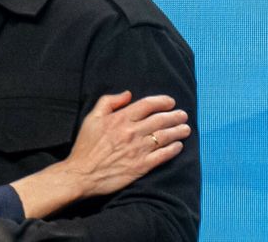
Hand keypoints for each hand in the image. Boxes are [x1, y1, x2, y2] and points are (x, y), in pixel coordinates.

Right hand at [62, 91, 189, 197]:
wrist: (82, 174)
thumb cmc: (85, 146)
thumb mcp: (91, 118)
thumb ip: (108, 102)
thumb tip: (127, 94)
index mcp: (120, 119)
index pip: (147, 105)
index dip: (162, 101)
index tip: (170, 102)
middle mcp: (132, 132)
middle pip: (160, 120)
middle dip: (175, 116)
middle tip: (183, 115)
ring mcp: (138, 150)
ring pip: (165, 137)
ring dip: (178, 131)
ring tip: (185, 129)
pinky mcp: (141, 166)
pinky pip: (163, 155)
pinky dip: (173, 150)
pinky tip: (178, 146)